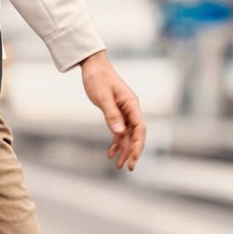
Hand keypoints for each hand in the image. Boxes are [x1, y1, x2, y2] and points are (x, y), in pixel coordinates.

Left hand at [79, 50, 145, 170]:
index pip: (139, 129)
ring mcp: (124, 110)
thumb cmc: (98, 78)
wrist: (92, 65)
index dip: (137, 145)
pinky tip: (111, 152)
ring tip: (119, 165)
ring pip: (127, 134)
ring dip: (124, 149)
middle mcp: (131, 109)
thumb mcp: (102, 97)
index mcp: (131, 105)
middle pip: (135, 134)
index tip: (133, 158)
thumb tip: (120, 132)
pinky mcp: (116, 111)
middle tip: (128, 167)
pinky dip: (116, 141)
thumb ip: (111, 115)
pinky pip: (119, 129)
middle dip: (132, 151)